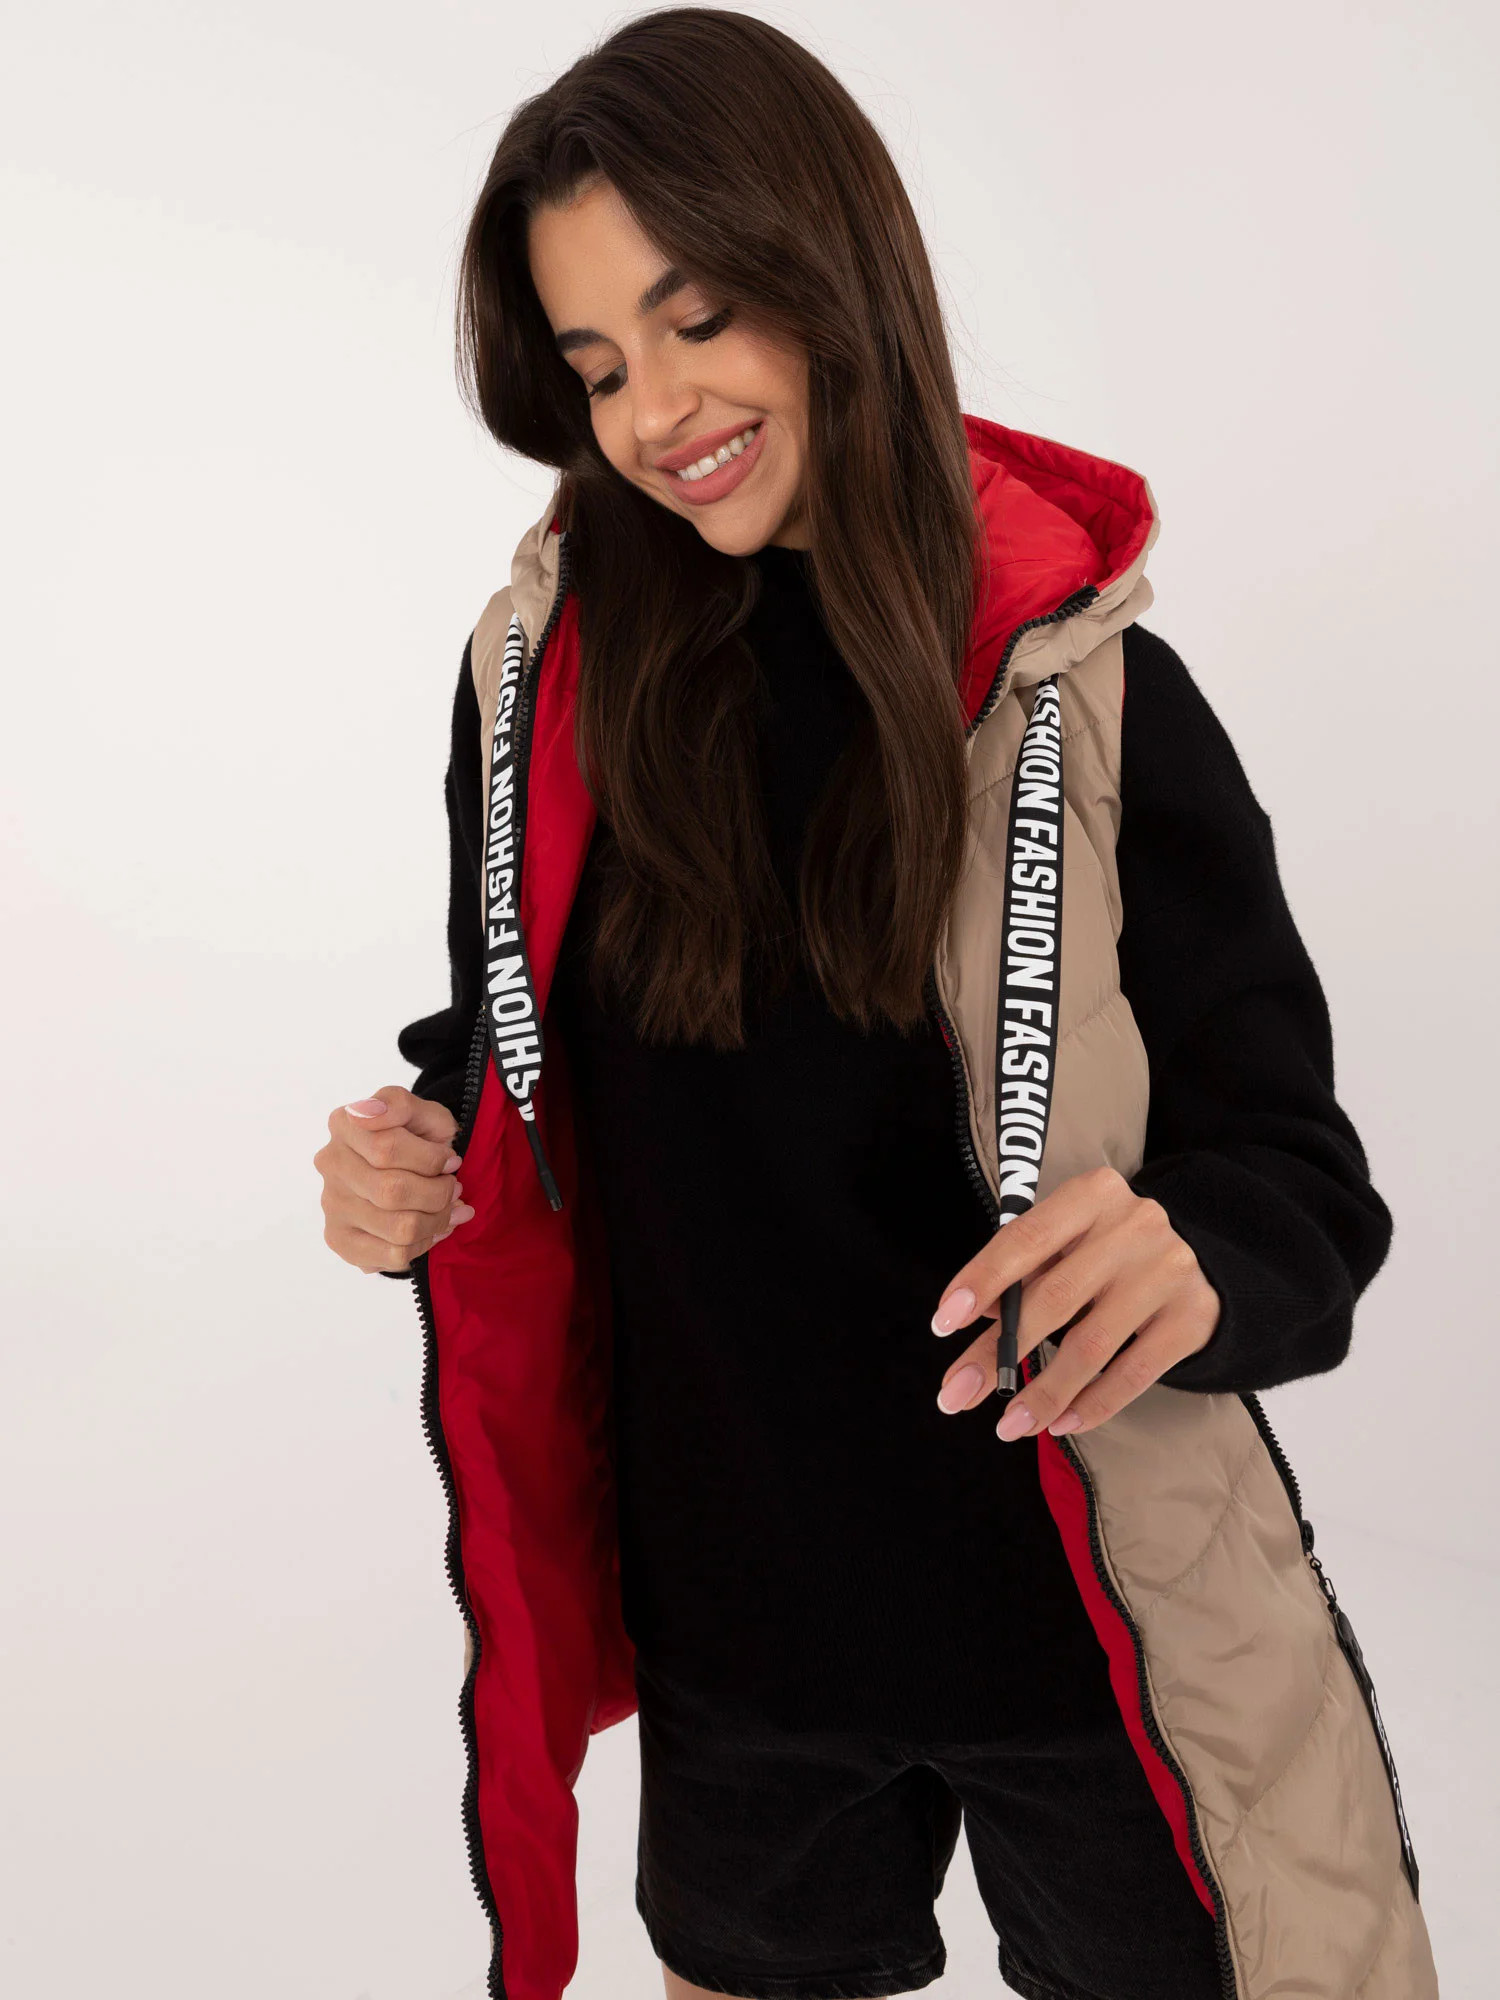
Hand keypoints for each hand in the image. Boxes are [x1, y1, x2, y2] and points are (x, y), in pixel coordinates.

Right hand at [313, 1085, 469, 1272]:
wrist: (404, 1164)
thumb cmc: (415, 1136)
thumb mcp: (422, 1111)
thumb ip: (400, 1104)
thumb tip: (369, 1114)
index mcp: (345, 1124)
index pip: (386, 1149)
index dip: (431, 1159)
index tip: (450, 1159)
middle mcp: (330, 1164)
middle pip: (393, 1192)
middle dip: (438, 1193)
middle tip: (454, 1187)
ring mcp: (331, 1204)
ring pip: (398, 1229)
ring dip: (437, 1221)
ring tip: (448, 1208)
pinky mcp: (340, 1239)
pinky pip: (393, 1256)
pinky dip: (424, 1244)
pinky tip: (432, 1228)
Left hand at [930, 1165, 1219, 1441]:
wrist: (1204, 1257)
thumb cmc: (1109, 1250)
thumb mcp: (1069, 1242)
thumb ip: (1025, 1272)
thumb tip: (979, 1318)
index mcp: (1093, 1194)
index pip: (1025, 1238)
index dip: (981, 1280)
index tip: (943, 1323)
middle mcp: (1134, 1226)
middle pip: (1054, 1298)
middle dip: (997, 1353)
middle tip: (956, 1393)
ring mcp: (1169, 1271)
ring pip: (1091, 1345)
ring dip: (1042, 1392)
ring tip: (1008, 1425)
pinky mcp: (1194, 1316)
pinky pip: (1134, 1372)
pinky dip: (1092, 1404)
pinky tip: (1060, 1423)